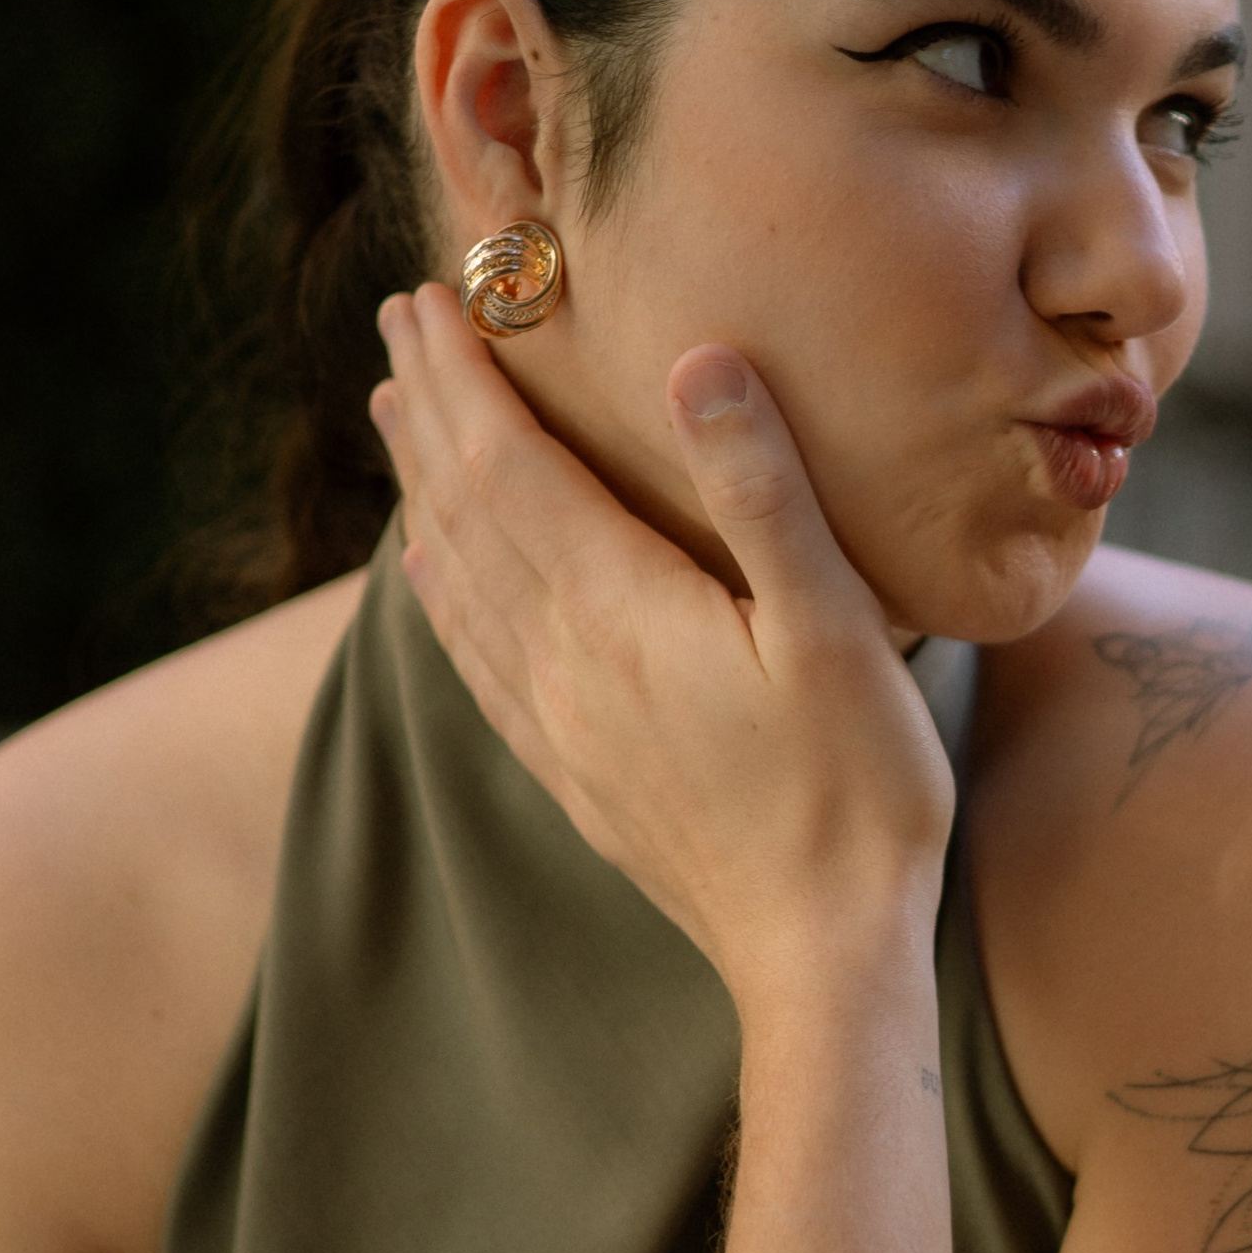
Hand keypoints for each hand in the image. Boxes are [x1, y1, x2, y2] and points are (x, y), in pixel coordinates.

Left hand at [371, 288, 952, 1000]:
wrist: (820, 954)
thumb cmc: (854, 789)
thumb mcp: (834, 628)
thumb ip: (761, 491)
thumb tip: (696, 360)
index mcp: (620, 609)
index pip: (509, 465)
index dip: (467, 378)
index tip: (433, 298)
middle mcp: (564, 660)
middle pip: (468, 510)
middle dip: (432, 409)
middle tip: (400, 325)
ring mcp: (560, 722)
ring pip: (460, 580)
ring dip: (422, 488)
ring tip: (397, 417)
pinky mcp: (574, 771)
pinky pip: (477, 660)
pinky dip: (442, 594)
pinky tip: (428, 574)